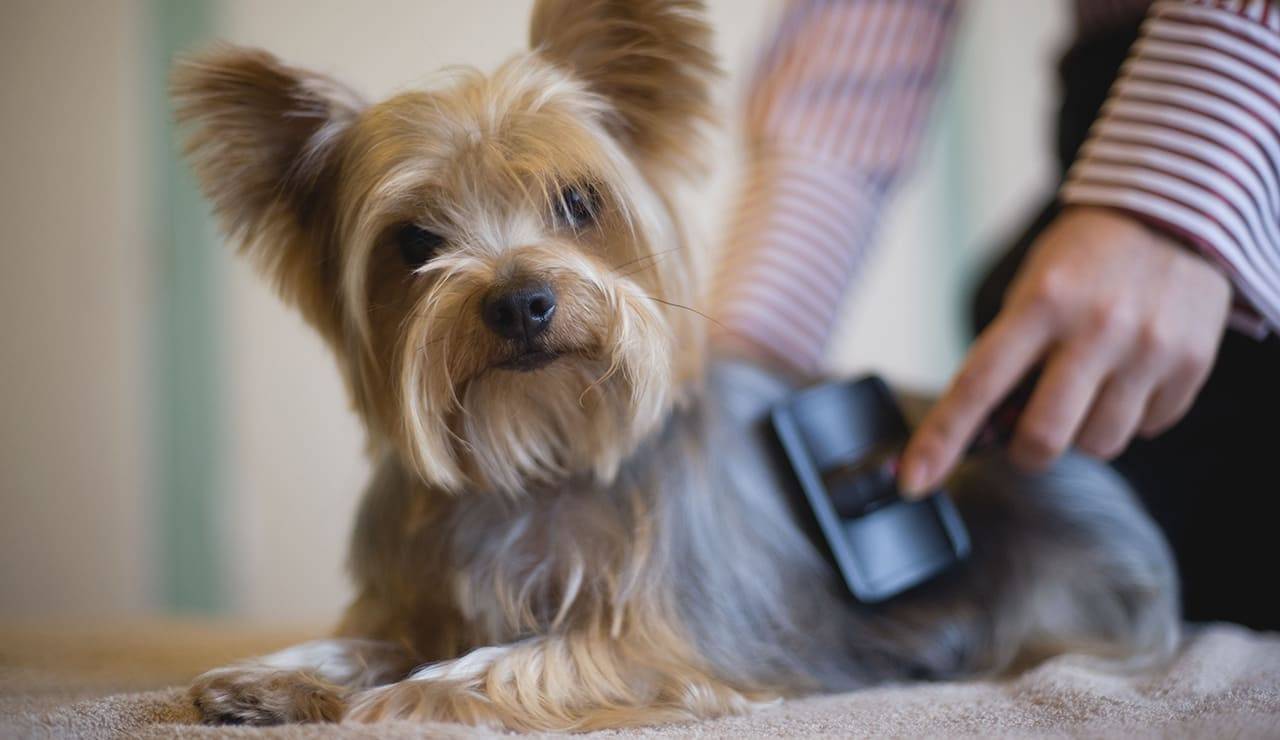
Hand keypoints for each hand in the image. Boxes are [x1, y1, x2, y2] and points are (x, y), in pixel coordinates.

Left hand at [899, 206, 1231, 496]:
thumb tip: (986, 431)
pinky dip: (1131, 416)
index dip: (941, 440)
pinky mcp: (1191, 363)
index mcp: (1041, 303)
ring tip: (1089, 386)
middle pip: (1042, 437)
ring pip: (1098, 444)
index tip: (913, 481)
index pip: (978, 386)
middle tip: (1029, 432)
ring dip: (1083, 432)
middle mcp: (1096, 327)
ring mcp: (1148, 348)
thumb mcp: (1033, 288)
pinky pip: (1148, 429)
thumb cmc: (1083, 260)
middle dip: (1026, 451)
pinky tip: (1130, 373)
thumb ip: (1009, 354)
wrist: (1174, 213)